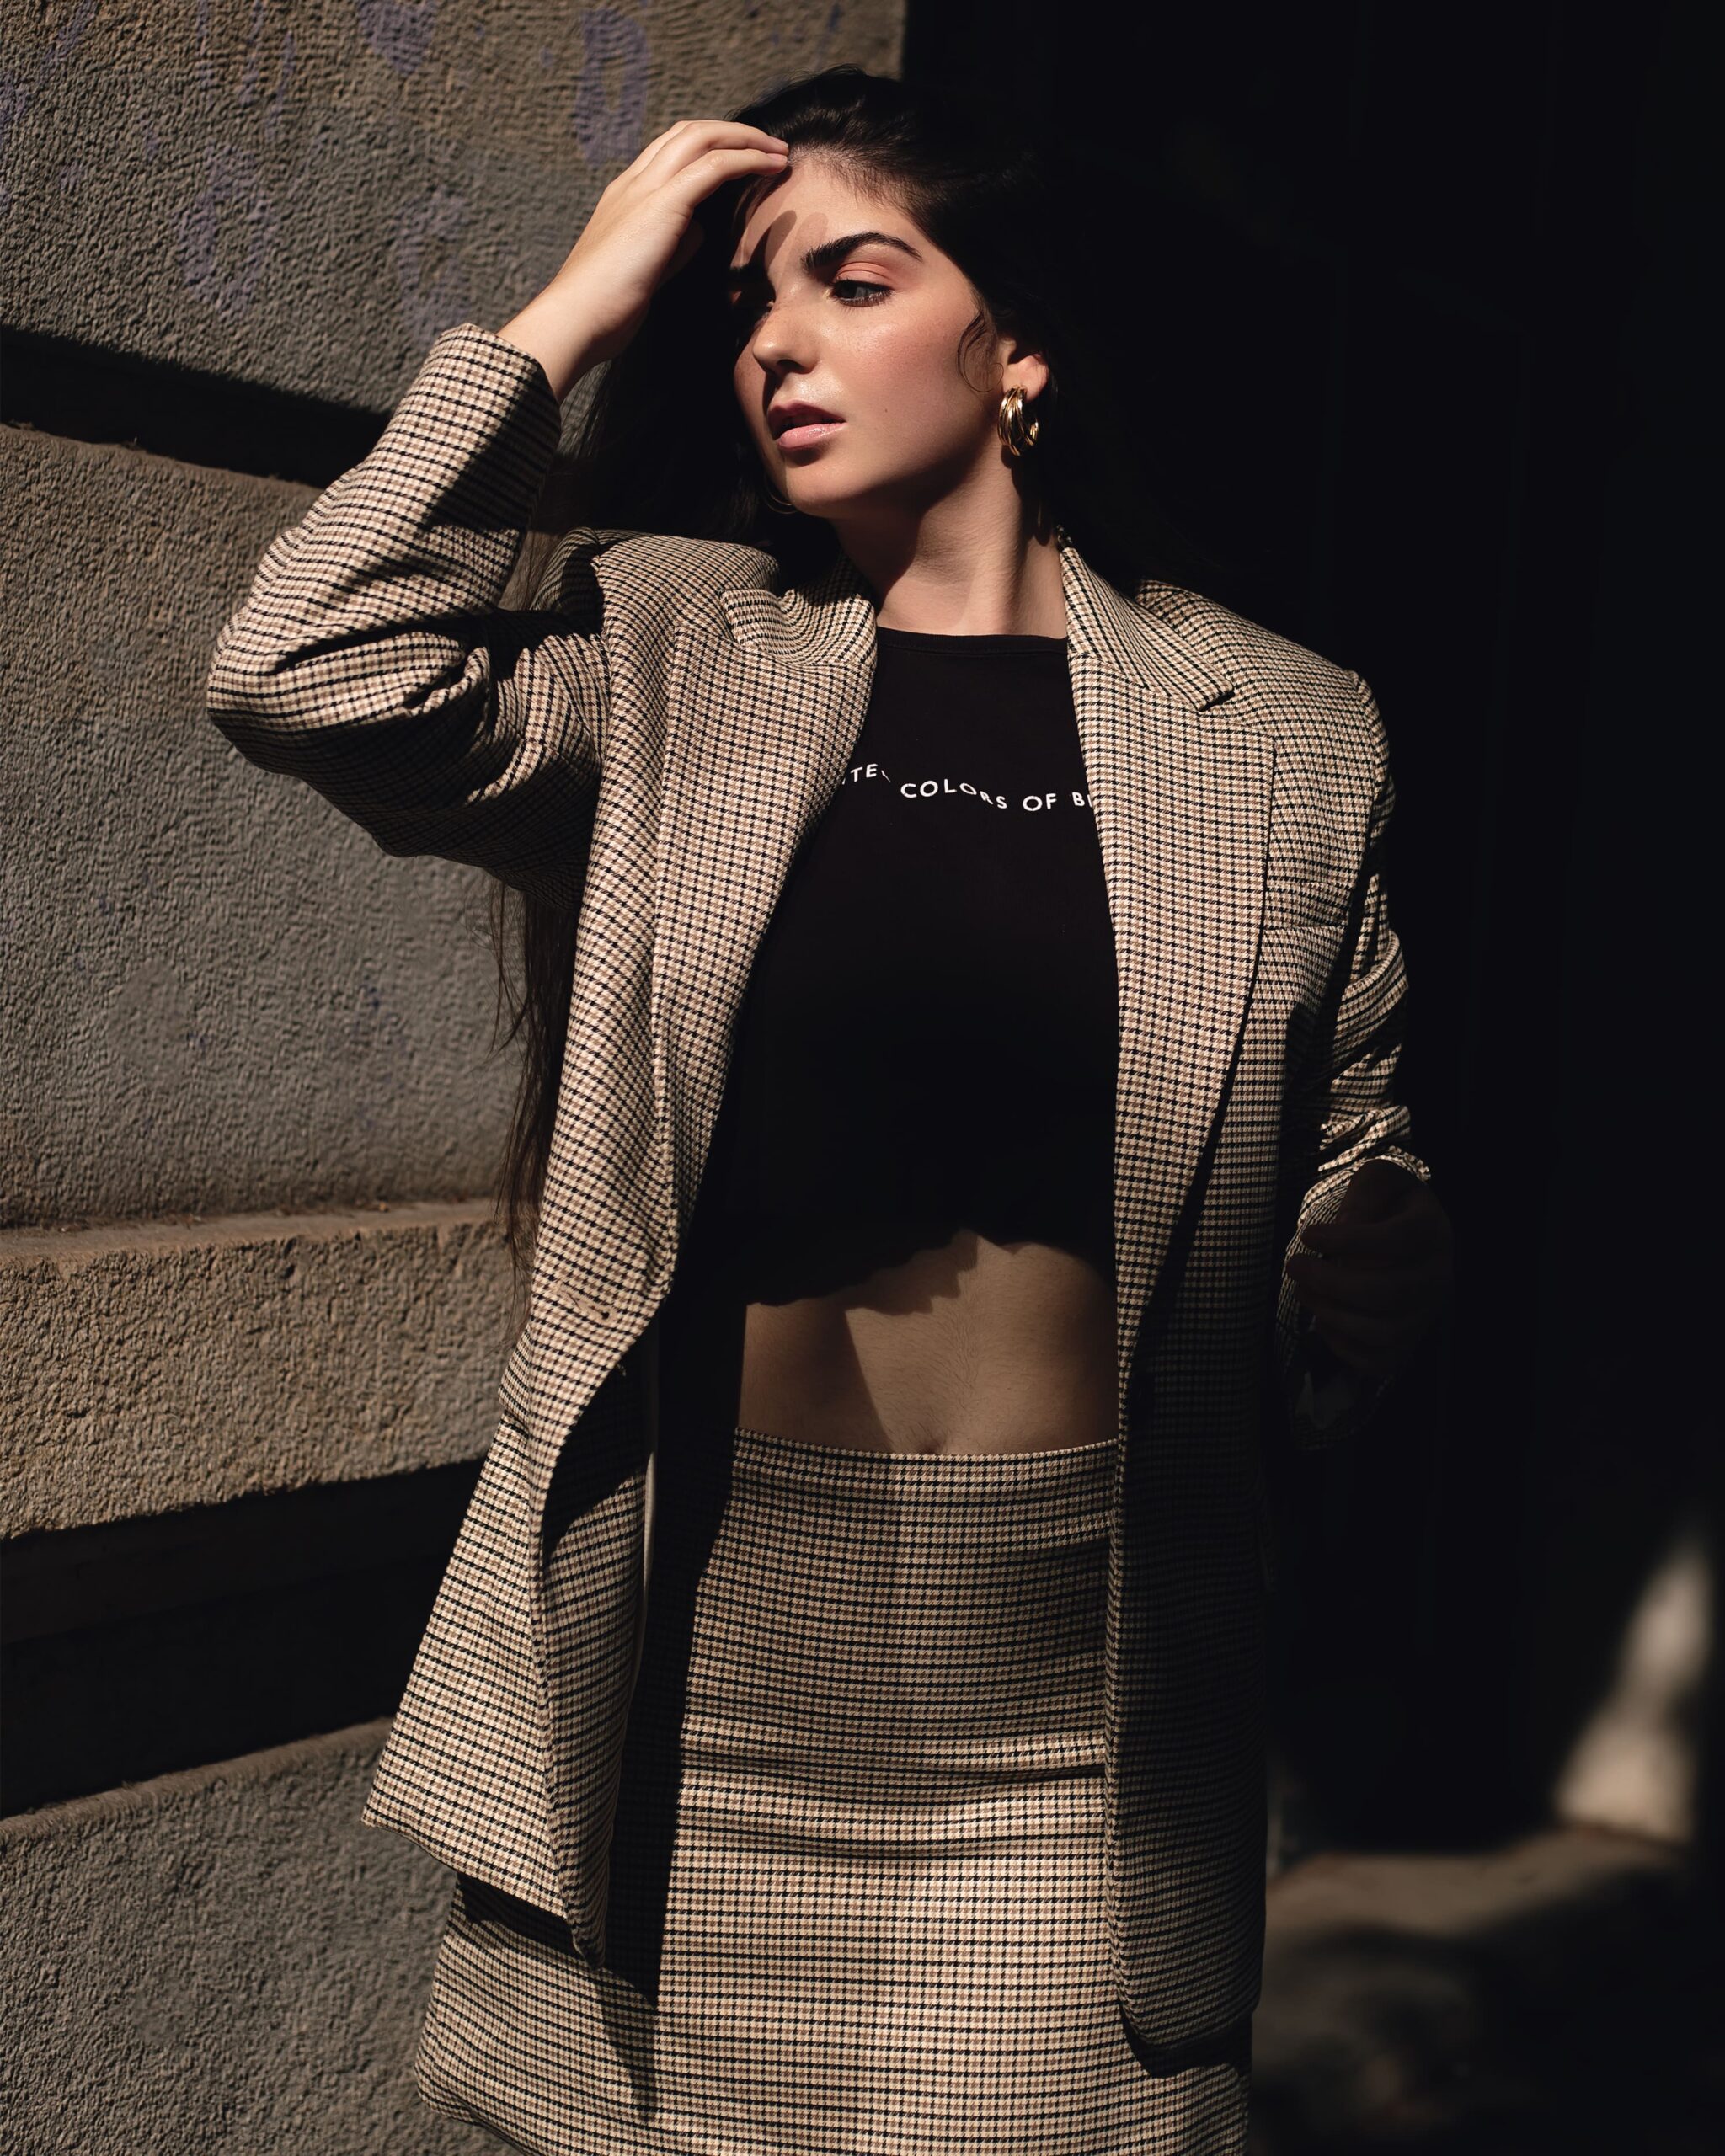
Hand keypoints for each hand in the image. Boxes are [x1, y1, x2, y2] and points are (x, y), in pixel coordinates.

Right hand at [542, 117, 790, 367]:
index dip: (710, 146)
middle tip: (770, 146)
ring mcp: (645, 189)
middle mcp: (633, 183)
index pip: (670, 151)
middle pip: (688, 133)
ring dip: (746, 139)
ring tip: (779, 151)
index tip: (743, 159)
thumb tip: (698, 229)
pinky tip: (771, 165)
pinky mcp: (661, 205)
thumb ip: (672, 246)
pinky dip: (746, 159)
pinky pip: (713, 166)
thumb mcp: (648, 270)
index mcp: (626, 196)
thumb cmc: (606, 308)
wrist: (575, 319)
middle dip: (733, 133)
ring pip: (702, 138)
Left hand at [1284, 1159, 1454, 1376]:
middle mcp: (1436, 1278)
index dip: (1348, 1241)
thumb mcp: (1379, 1181)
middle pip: (1385, 1293)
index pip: (1395, 1241)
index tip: (1308, 1234)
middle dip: (1329, 1282)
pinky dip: (1343, 1347)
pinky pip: (1377, 1361)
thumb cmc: (1388, 1207)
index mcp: (1431, 1233)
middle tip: (1294, 1266)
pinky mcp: (1408, 1343)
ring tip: (1303, 1292)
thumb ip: (1365, 1193)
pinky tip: (1323, 1321)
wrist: (1413, 1239)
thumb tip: (1348, 1225)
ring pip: (1380, 1332)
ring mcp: (1425, 1315)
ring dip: (1331, 1314)